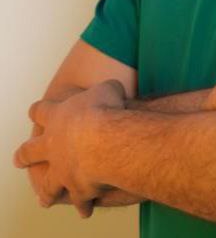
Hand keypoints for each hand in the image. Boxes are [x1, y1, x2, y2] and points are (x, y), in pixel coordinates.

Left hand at [14, 79, 126, 217]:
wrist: (105, 139)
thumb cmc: (105, 108)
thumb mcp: (107, 88)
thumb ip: (105, 90)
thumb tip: (112, 91)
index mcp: (57, 117)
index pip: (41, 111)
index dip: (38, 111)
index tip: (33, 111)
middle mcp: (52, 145)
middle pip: (31, 151)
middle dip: (25, 156)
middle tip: (18, 159)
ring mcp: (61, 169)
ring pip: (47, 184)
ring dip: (45, 191)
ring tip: (43, 199)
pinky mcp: (75, 188)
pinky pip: (78, 200)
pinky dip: (83, 206)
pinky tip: (85, 211)